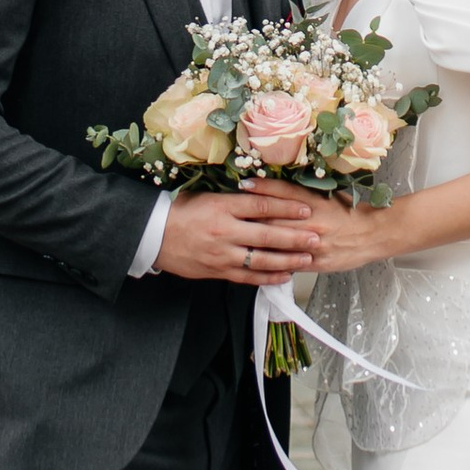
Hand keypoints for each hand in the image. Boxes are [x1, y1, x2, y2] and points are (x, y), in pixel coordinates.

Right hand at [155, 187, 325, 286]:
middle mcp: (225, 231)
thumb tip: (262, 192)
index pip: (261, 206)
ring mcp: (222, 254)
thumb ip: (234, 198)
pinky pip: (247, 276)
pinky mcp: (217, 271)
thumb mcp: (207, 195)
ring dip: (287, 260)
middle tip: (316, 237)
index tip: (306, 209)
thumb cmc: (181, 210)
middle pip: (267, 235)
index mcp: (222, 206)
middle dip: (295, 237)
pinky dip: (267, 277)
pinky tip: (283, 276)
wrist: (153, 235)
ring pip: (261, 260)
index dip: (286, 208)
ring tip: (306, 259)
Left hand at [242, 182, 400, 275]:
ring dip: (256, 240)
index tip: (244, 184)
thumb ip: (305, 197)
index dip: (262, 188)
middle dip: (251, 215)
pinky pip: (289, 264)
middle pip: (274, 218)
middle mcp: (311, 222)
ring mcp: (312, 244)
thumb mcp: (329, 197)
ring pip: (278, 243)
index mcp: (315, 202)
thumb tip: (278, 193)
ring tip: (236, 237)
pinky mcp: (316, 263)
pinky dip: (272, 263)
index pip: (283, 193)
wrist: (375, 233)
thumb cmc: (352, 212)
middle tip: (230, 212)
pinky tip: (256, 262)